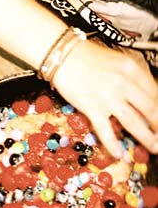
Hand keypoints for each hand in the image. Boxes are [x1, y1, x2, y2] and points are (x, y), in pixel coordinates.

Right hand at [51, 40, 157, 157]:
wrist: (60, 54)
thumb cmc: (86, 56)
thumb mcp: (117, 61)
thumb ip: (131, 78)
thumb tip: (142, 99)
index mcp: (132, 69)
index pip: (156, 93)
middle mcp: (124, 83)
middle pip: (151, 110)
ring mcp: (108, 97)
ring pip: (134, 122)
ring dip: (147, 138)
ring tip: (154, 147)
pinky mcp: (91, 107)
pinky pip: (105, 129)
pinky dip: (113, 144)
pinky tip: (118, 154)